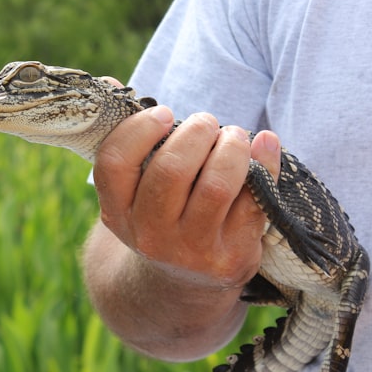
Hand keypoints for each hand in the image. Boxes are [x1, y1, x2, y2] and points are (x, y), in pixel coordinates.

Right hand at [93, 98, 281, 293]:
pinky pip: (253, 201)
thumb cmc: (162, 215)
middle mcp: (150, 236)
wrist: (183, 287)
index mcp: (118, 214)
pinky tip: (264, 145)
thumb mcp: (134, 190)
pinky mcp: (231, 258)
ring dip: (231, 146)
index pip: (115, 163)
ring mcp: (192, 252)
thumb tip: (106, 83)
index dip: (140, 129)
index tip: (163, 113)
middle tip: (207, 123)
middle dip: (196, 132)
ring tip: (234, 136)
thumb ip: (126, 140)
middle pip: (171, 169)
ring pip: (215, 184)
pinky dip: (264, 163)